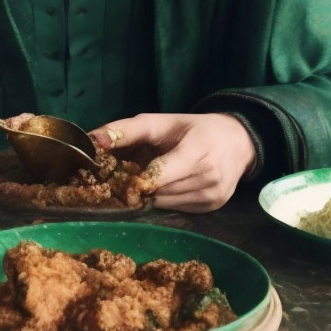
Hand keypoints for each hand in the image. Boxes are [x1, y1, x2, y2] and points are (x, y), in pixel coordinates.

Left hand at [90, 112, 255, 212]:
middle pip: (158, 191)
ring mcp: (212, 196)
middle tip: (130, 174)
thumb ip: (126, 129)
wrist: (238, 141)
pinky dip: (166, 198)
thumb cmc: (195, 128)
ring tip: (150, 177)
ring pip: (164, 203)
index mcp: (197, 150)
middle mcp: (208, 177)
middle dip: (139, 184)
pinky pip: (176, 209)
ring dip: (151, 193)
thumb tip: (93, 140)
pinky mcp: (212, 209)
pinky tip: (168, 185)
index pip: (158, 175)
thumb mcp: (162, 121)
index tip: (119, 175)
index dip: (135, 178)